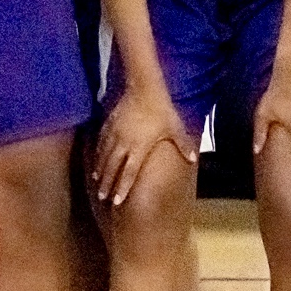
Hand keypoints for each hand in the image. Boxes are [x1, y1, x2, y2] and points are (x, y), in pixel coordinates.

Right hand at [94, 84, 196, 204]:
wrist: (142, 87)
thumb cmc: (160, 109)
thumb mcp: (174, 127)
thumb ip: (183, 145)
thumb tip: (194, 159)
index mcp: (139, 148)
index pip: (128, 173)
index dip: (122, 188)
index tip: (117, 202)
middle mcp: (124, 144)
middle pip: (112, 168)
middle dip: (107, 184)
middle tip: (102, 197)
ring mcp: (114, 135)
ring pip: (104, 157)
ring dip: (100, 171)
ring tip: (96, 182)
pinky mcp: (108, 125)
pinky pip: (100, 144)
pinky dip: (97, 155)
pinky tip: (95, 161)